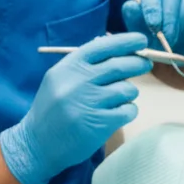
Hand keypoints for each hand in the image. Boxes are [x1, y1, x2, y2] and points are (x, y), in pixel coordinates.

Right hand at [0, 33, 151, 183]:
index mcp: (69, 67)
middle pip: (119, 66)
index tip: (141, 40)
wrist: (37, 143)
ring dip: (130, 92)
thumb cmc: (52, 108)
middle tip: (145, 65)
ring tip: (120, 97)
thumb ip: (84, 63)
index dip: (125, 41)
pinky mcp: (99, 124)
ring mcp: (89, 103)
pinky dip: (129, 110)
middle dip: (138, 63)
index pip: (102, 47)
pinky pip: (128, 110)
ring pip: (127, 89)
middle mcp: (78, 82)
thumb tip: (115, 46)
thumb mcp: (59, 78)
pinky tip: (119, 113)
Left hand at [122, 0, 183, 60]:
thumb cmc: (154, 35)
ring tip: (175, 39)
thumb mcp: (139, 29)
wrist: (175, 47)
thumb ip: (134, 17)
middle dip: (169, 14)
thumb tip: (132, 5)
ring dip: (182, 19)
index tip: (153, 25)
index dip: (152, 4)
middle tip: (166, 36)